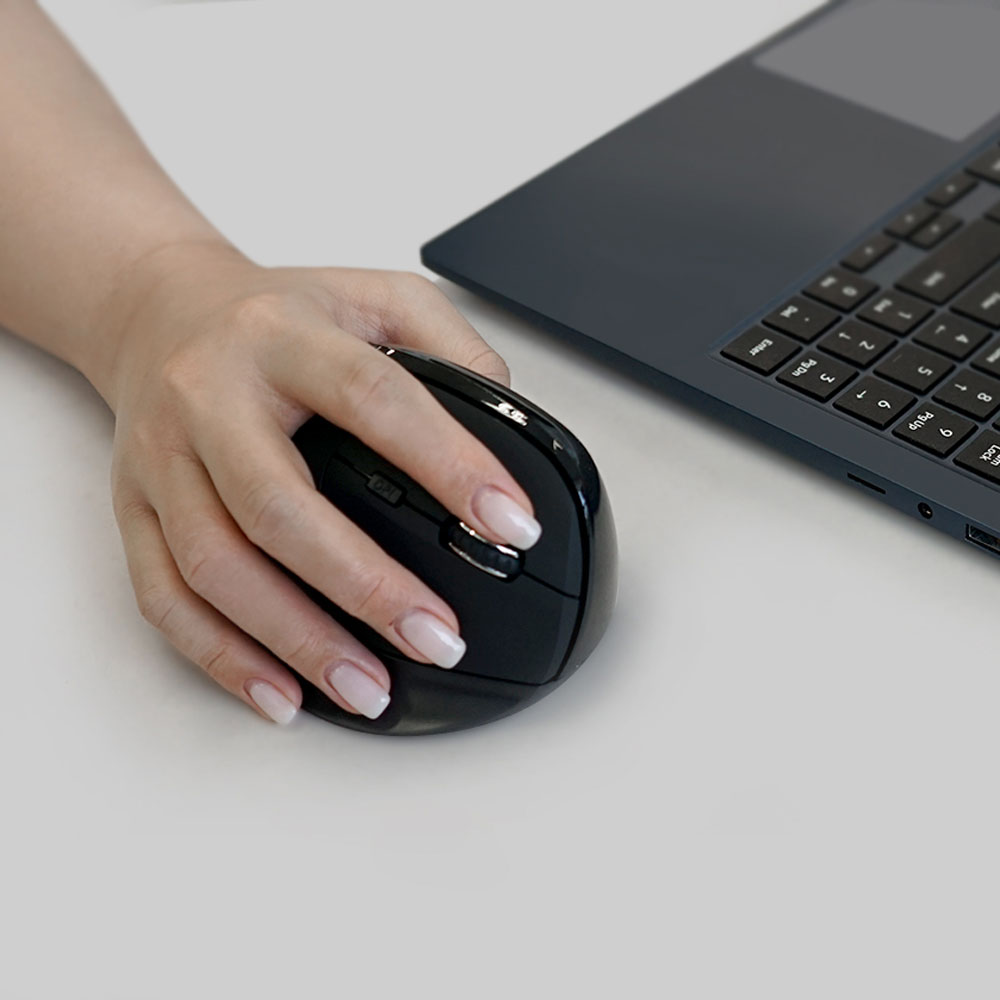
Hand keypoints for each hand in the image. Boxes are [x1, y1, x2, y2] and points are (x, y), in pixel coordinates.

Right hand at [100, 243, 540, 723]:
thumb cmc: (276, 314)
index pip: (372, 398)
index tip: (510, 524)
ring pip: (215, 565)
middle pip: (278, 504)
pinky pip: (165, 596)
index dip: (446, 463)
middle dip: (364, 584)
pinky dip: (223, 656)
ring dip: (296, 639)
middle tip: (437, 637)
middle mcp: (211, 398)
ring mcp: (162, 459)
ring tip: (370, 688)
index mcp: (283, 338)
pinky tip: (282, 694)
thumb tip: (509, 425)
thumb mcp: (375, 296)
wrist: (158, 312)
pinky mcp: (132, 509)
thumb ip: (449, 346)